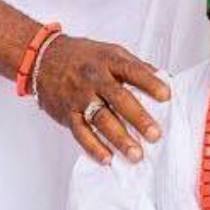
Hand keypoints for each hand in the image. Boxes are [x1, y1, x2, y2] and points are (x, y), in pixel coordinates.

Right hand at [34, 36, 169, 163]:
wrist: (42, 57)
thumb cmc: (82, 56)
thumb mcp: (109, 52)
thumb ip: (135, 66)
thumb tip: (164, 78)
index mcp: (107, 60)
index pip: (132, 70)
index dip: (150, 83)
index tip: (167, 96)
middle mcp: (93, 78)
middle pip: (118, 98)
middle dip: (138, 117)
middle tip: (155, 135)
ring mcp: (79, 96)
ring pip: (100, 119)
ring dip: (119, 138)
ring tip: (136, 154)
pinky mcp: (67, 112)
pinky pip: (80, 132)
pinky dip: (93, 147)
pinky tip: (107, 158)